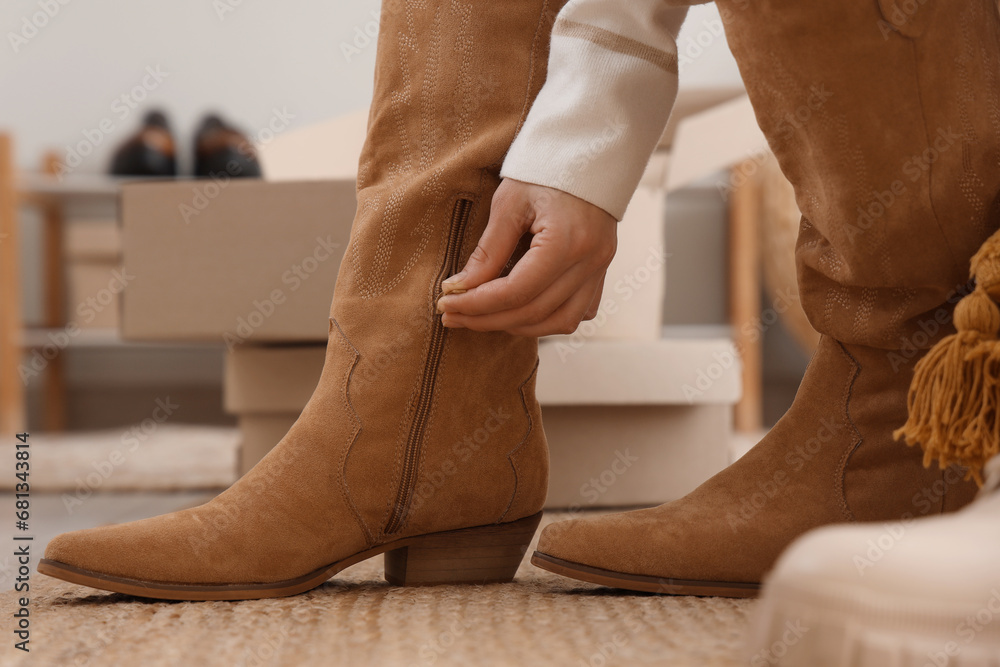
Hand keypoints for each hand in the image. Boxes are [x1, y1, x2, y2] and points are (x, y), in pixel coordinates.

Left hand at [436, 179, 616, 335]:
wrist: (590, 149)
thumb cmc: (545, 168)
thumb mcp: (509, 202)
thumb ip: (488, 250)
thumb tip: (460, 288)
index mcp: (566, 241)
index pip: (516, 291)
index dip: (477, 305)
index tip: (446, 304)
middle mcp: (589, 261)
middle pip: (534, 312)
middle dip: (488, 319)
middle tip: (453, 316)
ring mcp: (601, 268)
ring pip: (560, 322)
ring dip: (518, 326)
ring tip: (483, 318)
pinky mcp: (602, 271)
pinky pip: (579, 312)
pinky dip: (549, 319)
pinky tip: (521, 310)